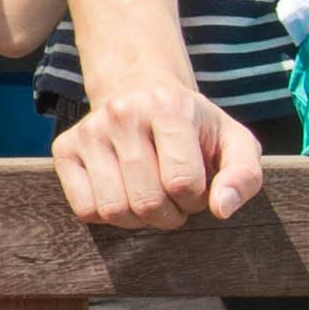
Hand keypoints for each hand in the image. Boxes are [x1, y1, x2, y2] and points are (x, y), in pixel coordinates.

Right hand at [52, 75, 263, 231]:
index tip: (196, 187)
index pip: (182, 183)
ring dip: (139, 220)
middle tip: (174, 198)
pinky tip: (123, 194)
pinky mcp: (64, 148)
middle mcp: (122, 113)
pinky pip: (85, 210)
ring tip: (150, 198)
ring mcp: (89, 131)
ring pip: (114, 210)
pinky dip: (108, 216)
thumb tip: (221, 209)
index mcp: (168, 107)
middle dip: (170, 214)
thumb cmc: (193, 126)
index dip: (196, 200)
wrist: (141, 89)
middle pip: (147, 202)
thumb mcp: (233, 141)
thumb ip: (244, 175)